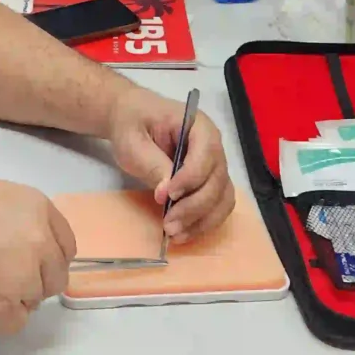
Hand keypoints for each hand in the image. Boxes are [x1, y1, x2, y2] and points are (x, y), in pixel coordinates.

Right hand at [0, 178, 76, 334]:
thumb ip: (18, 219)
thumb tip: (24, 240)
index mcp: (38, 208)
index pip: (66, 245)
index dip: (47, 256)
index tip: (30, 262)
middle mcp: (41, 242)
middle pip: (55, 276)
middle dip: (34, 280)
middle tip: (0, 276)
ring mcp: (26, 277)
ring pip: (34, 300)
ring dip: (12, 297)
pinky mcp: (7, 308)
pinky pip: (14, 321)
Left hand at [108, 91, 234, 243]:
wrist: (132, 120)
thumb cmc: (132, 124)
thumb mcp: (133, 140)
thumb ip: (151, 163)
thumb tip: (166, 195)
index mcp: (198, 125)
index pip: (206, 153)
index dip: (191, 178)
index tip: (168, 195)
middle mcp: (214, 146)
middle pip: (217, 180)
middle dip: (194, 207)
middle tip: (168, 224)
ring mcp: (214, 166)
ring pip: (222, 198)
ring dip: (202, 220)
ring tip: (174, 234)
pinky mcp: (209, 183)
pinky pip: (217, 207)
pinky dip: (203, 223)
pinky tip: (183, 233)